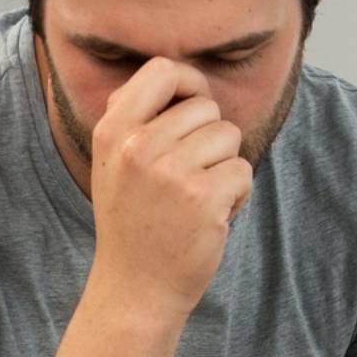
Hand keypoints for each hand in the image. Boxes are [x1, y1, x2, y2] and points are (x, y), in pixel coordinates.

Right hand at [88, 57, 253, 320]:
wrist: (136, 286)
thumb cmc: (135, 221)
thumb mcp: (114, 162)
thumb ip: (137, 118)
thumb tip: (178, 75)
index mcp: (112, 131)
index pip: (162, 70)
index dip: (191, 82)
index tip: (196, 107)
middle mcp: (138, 146)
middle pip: (207, 108)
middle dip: (212, 138)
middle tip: (193, 174)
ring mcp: (170, 171)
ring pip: (229, 137)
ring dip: (226, 167)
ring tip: (200, 196)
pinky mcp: (203, 197)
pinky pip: (243, 171)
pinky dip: (238, 194)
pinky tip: (213, 215)